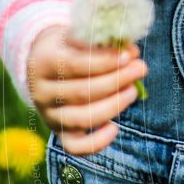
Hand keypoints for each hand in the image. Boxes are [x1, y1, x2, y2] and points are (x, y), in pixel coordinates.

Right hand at [27, 26, 147, 154]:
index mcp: (43, 62)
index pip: (75, 64)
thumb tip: (131, 51)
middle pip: (83, 92)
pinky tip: (115, 127)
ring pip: (82, 118)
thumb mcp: (79, 37)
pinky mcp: (60, 133)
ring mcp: (50, 115)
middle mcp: (42, 92)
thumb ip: (103, 43)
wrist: (44, 64)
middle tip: (140, 68)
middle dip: (118, 80)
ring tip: (133, 91)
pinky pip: (76, 147)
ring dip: (114, 105)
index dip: (106, 61)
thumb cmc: (71, 47)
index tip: (130, 55)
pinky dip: (97, 142)